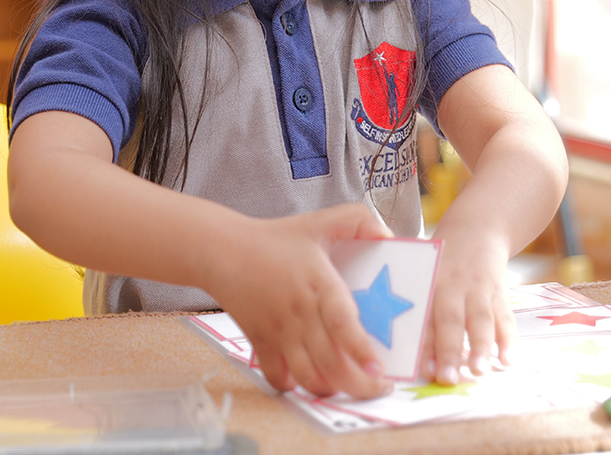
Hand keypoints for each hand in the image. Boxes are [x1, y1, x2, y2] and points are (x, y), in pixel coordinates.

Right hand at [205, 203, 394, 399]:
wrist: (223, 249)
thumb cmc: (275, 237)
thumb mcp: (319, 221)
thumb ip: (358, 219)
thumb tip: (388, 236)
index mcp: (318, 282)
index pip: (343, 323)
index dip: (361, 350)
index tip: (379, 369)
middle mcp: (300, 312)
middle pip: (331, 363)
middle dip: (360, 385)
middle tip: (378, 388)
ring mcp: (278, 330)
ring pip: (308, 377)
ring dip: (332, 390)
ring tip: (349, 386)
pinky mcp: (260, 341)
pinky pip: (277, 376)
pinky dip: (294, 386)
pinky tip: (308, 379)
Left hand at [420, 222, 514, 384]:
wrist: (478, 227)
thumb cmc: (442, 258)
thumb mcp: (423, 266)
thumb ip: (411, 295)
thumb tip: (389, 332)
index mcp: (429, 282)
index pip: (424, 316)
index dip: (423, 343)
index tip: (423, 369)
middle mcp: (453, 286)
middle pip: (450, 319)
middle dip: (448, 350)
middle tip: (447, 378)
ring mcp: (479, 289)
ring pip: (480, 320)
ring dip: (480, 347)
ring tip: (479, 372)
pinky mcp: (500, 292)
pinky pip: (505, 317)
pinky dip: (508, 340)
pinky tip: (508, 360)